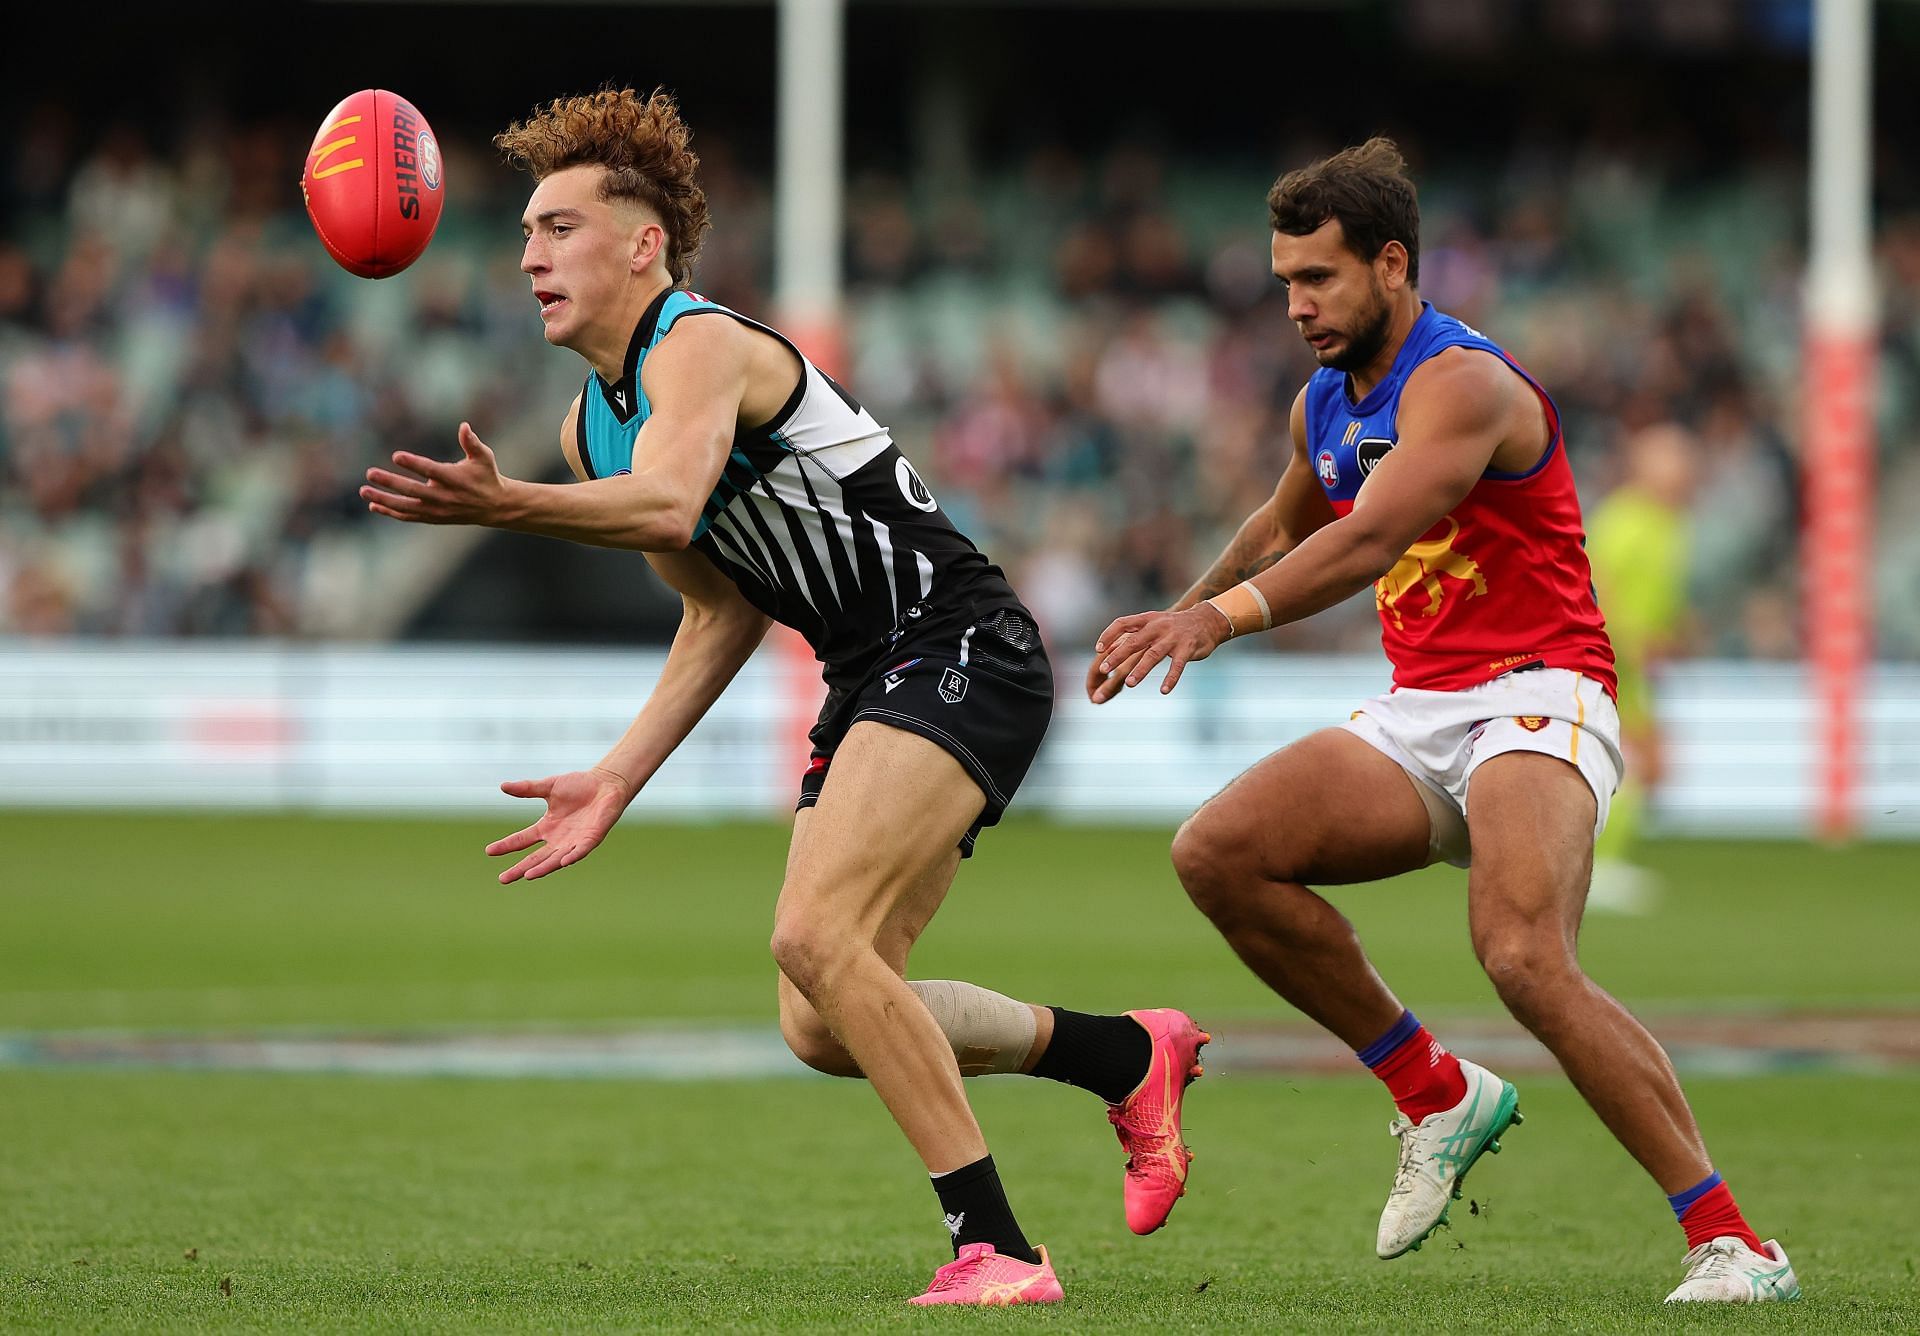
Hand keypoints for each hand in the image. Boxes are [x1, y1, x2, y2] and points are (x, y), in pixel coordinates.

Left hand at [362, 422, 512, 525]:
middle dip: (390, 482)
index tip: (396, 456)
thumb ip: (472, 442)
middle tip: (370, 473)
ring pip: (406, 507)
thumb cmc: (486, 476)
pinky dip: (391, 512)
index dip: (414, 464)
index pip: (431, 471)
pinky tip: (374, 505)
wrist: (495, 507)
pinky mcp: (433, 518)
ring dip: (384, 500)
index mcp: (455, 479)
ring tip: (364, 491)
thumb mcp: (484, 457)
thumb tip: (464, 426)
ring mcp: (437, 510)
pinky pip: (408, 516)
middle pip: (413, 490)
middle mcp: (444, 497)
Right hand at [485, 767, 634, 883]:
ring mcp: (574, 841)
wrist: (606, 783)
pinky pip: (580, 851)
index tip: (489, 851)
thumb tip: (502, 786)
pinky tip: (563, 862)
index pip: (523, 840)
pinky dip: (572, 857)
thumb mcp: (549, 786)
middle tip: (503, 879)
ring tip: (527, 875)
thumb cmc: (579, 785)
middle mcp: (558, 839)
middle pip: (536, 857)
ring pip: (555, 859)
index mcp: (547, 827)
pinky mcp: (591, 839)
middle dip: (520, 868)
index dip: (507, 845)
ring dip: (542, 868)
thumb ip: (528, 789)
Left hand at [1089, 605, 1231, 699]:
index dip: (1108, 635)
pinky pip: (1177, 666)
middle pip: (1134, 641)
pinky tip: (1164, 691)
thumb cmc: (1173, 626)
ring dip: (1141, 670)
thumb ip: (1133, 635)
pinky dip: (1171, 679)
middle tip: (1104, 670)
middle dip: (1117, 656)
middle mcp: (1158, 627)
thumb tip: (1107, 649)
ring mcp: (1173, 638)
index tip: (1098, 649)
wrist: (1206, 620)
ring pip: (1153, 655)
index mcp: (1146, 620)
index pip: (1122, 623)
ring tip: (1130, 684)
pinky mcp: (1187, 649)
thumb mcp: (1153, 624)